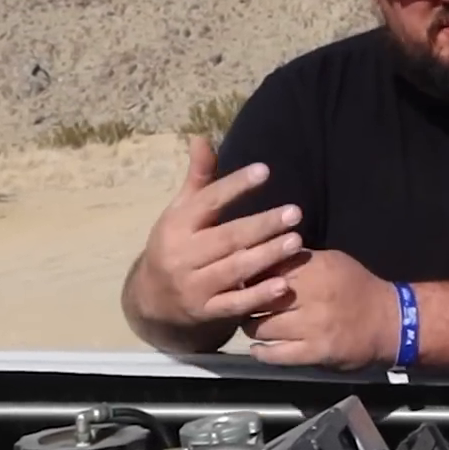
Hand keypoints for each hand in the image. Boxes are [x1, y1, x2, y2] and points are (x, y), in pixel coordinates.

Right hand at [126, 135, 304, 334]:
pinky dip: (258, 296)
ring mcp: (194, 285)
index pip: (209, 201)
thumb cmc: (176, 245)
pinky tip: (283, 285)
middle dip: (262, 224)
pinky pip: (235, 303)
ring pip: (234, 269)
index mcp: (176, 224)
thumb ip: (199, 178)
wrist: (151, 299)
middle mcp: (182, 254)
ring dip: (267, 256)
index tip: (264, 171)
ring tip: (296, 242)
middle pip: (227, 237)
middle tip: (295, 212)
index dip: (236, 185)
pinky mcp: (206, 311)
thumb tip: (200, 138)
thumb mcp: (182, 211)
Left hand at [241, 249, 396, 369]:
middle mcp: (313, 294)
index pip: (268, 267)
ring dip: (252, 327)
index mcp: (316, 267)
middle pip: (259, 296)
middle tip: (241, 304)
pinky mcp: (317, 352)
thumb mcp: (332, 262)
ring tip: (252, 325)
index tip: (240, 278)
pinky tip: (259, 349)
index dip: (249, 274)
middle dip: (246, 301)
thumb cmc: (358, 288)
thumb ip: (299, 261)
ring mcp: (314, 325)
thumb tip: (261, 258)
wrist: (391, 322)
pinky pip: (277, 354)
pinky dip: (263, 352)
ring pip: (263, 326)